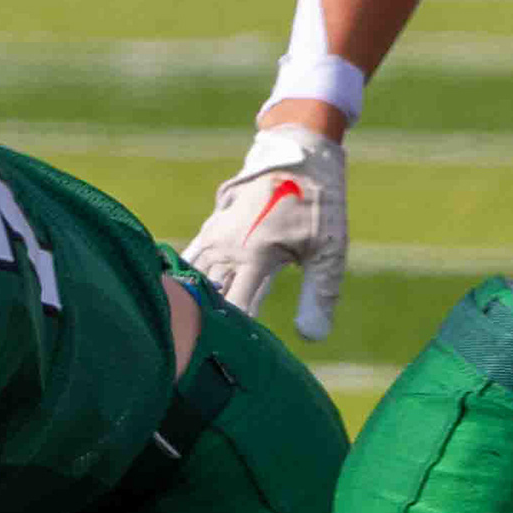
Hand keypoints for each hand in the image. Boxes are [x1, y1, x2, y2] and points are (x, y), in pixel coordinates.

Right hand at [183, 121, 346, 339]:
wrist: (299, 152)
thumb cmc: (320, 201)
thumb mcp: (329, 249)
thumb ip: (318, 295)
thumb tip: (312, 338)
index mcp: (255, 255)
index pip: (236, 309)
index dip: (232, 337)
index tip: (231, 361)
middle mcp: (227, 248)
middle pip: (205, 298)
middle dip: (203, 326)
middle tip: (196, 358)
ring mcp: (215, 236)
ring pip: (192, 280)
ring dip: (191, 305)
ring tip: (186, 336)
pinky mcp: (211, 227)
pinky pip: (189, 260)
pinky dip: (187, 281)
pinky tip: (184, 301)